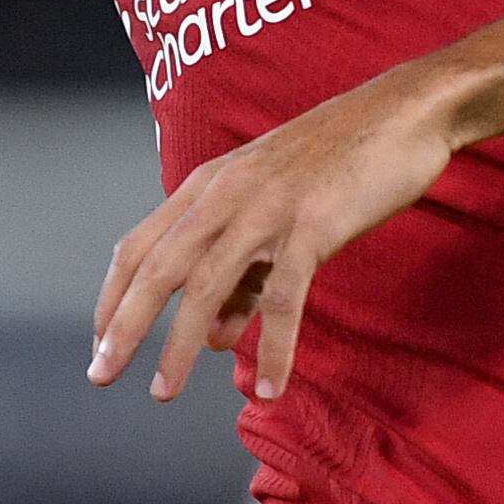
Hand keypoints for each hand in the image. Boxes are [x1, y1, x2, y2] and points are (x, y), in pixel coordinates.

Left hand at [89, 66, 455, 403]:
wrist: (404, 111)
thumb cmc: (338, 160)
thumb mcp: (274, 209)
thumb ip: (240, 273)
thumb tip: (208, 336)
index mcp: (210, 185)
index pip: (139, 245)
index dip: (113, 297)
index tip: (99, 343)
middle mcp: (227, 193)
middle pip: (160, 267)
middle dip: (125, 326)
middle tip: (101, 374)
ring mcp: (268, 208)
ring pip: (208, 285)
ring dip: (179, 345)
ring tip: (163, 392)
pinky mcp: (314, 225)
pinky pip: (284, 297)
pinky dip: (271, 346)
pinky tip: (267, 388)